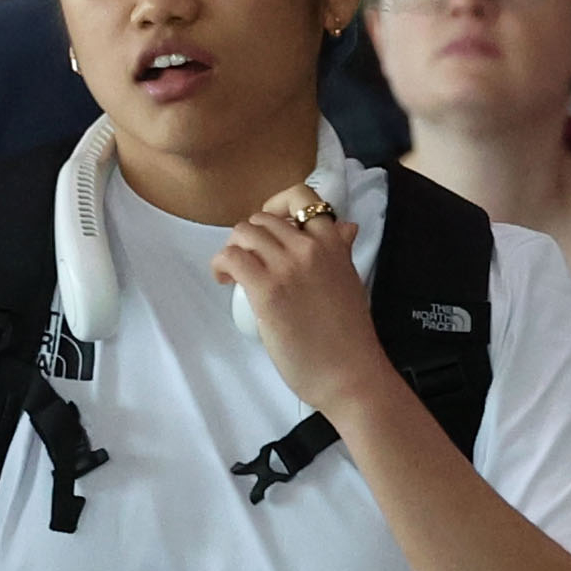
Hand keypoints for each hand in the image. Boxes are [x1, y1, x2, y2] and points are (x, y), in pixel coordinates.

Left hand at [211, 186, 392, 418]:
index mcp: (333, 243)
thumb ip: (341, 251)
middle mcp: (310, 247)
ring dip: (232, 249)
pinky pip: (231, 258)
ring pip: (243, 233)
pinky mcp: (267, 290)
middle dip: (248, 237)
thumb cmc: (349, 336)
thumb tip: (345, 227)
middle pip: (262, 219)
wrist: (349, 373)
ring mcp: (287, 266)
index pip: (302, 197)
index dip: (278, 206)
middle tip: (247, 261)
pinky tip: (224, 280)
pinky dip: (221, 265)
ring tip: (234, 273)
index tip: (270, 228)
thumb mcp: (349, 280)